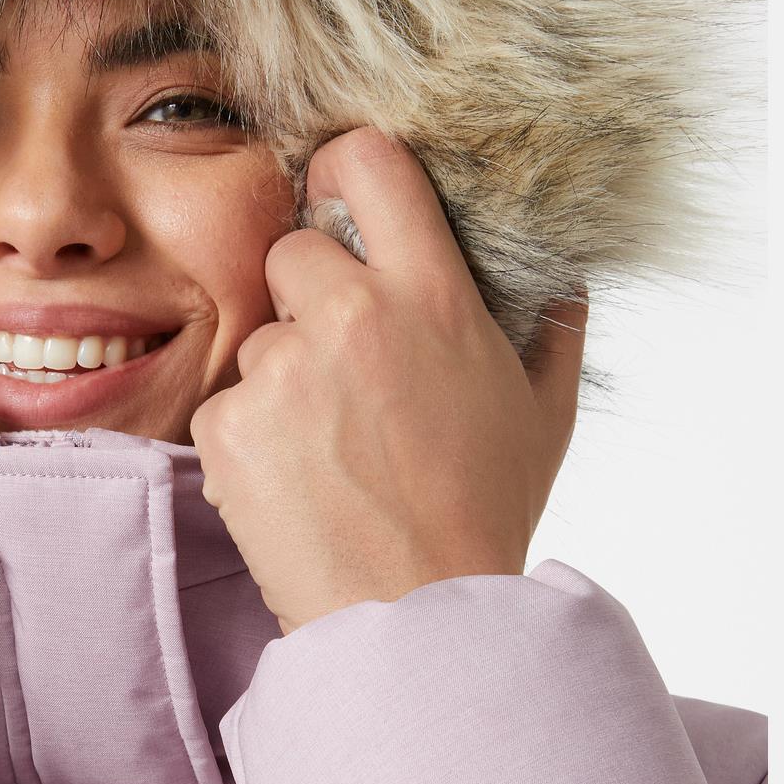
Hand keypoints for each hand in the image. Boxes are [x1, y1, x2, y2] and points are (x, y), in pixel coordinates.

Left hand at [189, 127, 586, 634]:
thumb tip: (558, 269)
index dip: (344, 168)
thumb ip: (549, 325)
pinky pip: (226, 407)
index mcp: (433, 297)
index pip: (370, 164)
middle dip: (308, 299)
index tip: (336, 194)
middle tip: (344, 372)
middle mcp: (351, 317)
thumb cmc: (483, 516)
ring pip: (260, 340)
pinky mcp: (230, 428)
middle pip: (292, 252)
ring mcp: (283, 372)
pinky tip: (297, 485)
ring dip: (282, 382)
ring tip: (331, 453)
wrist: (417, 618)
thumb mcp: (543, 413)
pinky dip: (248, 442)